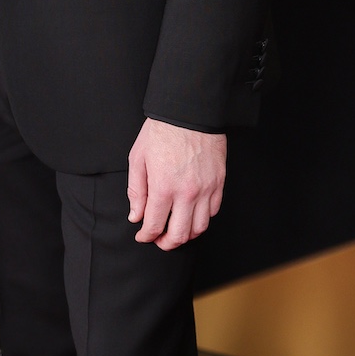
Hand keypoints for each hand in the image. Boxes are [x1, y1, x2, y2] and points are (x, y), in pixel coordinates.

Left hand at [127, 118, 225, 249]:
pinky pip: (213, 211)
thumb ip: (136, 191)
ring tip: (175, 230)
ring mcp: (206, 189)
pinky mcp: (219, 183)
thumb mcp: (138, 159)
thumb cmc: (161, 132)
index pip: (154, 225)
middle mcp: (187, 193)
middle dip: (166, 243)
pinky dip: (202, 219)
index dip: (146, 236)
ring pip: (199, 227)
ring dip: (186, 235)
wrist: (189, 112)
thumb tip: (136, 216)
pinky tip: (191, 214)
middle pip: (180, 234)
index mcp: (163, 187)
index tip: (142, 236)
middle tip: (159, 240)